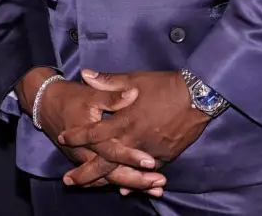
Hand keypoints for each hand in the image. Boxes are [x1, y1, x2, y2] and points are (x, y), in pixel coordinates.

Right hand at [17, 68, 165, 194]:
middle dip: (137, 180)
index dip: (131, 157)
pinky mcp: (87, 162)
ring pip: (110, 179)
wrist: (47, 105)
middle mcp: (87, 155)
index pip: (112, 151)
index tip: (151, 161)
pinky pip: (104, 179)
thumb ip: (113, 96)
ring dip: (133, 185)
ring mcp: (86, 161)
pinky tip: (139, 189)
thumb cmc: (71, 98)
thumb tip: (134, 93)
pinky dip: (121, 184)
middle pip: (113, 174)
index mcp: (90, 138)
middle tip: (160, 183)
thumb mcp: (92, 95)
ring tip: (157, 189)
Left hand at [58, 69, 211, 188]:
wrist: (198, 96)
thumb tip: (85, 74)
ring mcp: (149, 151)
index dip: (77, 136)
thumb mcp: (134, 79)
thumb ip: (108, 81)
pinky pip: (146, 173)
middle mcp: (134, 140)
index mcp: (124, 121)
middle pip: (104, 162)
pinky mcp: (165, 156)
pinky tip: (126, 187)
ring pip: (124, 171)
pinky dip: (134, 180)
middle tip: (68, 181)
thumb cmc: (164, 85)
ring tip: (92, 187)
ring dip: (107, 180)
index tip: (63, 137)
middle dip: (85, 173)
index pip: (94, 132)